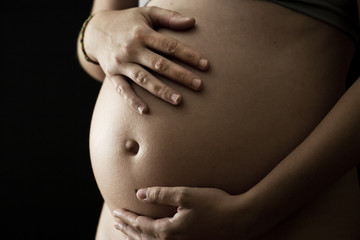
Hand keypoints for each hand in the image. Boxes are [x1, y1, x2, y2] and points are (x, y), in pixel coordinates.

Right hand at [84, 7, 209, 113]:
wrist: (96, 31)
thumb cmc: (128, 22)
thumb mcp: (147, 13)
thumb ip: (169, 17)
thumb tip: (193, 21)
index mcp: (142, 33)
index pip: (169, 46)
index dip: (188, 55)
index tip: (206, 65)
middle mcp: (132, 49)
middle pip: (159, 64)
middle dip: (180, 75)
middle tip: (199, 86)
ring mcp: (121, 63)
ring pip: (143, 79)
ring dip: (161, 91)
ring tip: (179, 101)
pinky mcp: (112, 75)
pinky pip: (122, 90)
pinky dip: (132, 100)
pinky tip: (145, 111)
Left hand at [112, 186, 256, 239]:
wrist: (240, 219)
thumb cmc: (214, 204)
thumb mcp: (185, 195)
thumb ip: (160, 194)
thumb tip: (139, 194)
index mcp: (168, 231)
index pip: (140, 224)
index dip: (127, 217)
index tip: (117, 211)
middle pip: (142, 237)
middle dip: (127, 228)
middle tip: (116, 220)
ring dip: (137, 236)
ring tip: (127, 229)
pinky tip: (152, 235)